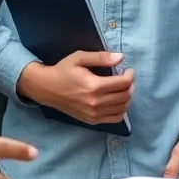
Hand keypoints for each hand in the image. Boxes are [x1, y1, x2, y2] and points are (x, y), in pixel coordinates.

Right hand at [16, 51, 134, 125]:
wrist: (47, 89)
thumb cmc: (63, 70)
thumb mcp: (79, 58)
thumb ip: (101, 57)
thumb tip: (121, 57)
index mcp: (93, 86)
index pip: (123, 83)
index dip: (130, 76)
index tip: (128, 70)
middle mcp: (95, 102)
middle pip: (125, 96)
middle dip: (130, 85)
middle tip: (126, 78)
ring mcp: (93, 114)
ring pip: (122, 108)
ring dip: (127, 97)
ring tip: (122, 88)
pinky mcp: (91, 120)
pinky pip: (115, 118)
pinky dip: (121, 110)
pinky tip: (117, 101)